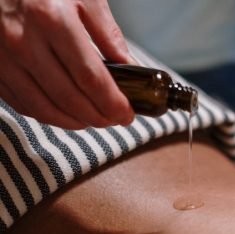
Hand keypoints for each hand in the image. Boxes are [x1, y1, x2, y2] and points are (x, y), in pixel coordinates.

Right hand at [0, 0, 134, 128]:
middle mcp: (24, 42)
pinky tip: (66, 114)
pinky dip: (49, 116)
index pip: (91, 78)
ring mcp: (4, 58)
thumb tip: (131, 69)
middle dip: (99, 117)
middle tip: (114, 119)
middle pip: (70, 99)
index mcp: (53, 20)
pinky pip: (24, 104)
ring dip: (75, 122)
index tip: (126, 114)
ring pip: (45, 109)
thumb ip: (108, 34)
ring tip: (94, 120)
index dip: (113, 104)